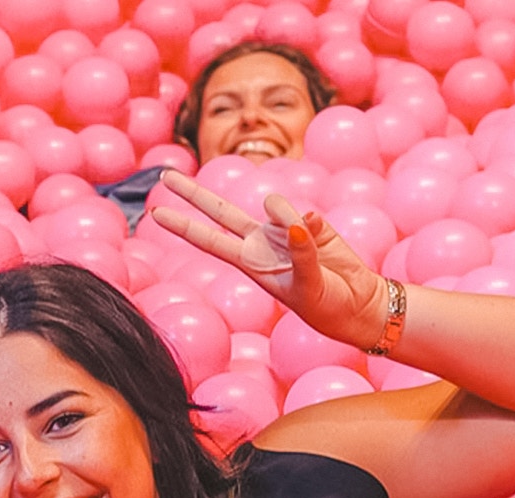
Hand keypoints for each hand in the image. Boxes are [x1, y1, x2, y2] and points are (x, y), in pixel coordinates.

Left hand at [150, 169, 388, 350]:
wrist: (359, 303)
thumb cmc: (327, 306)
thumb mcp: (307, 285)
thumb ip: (300, 251)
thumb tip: (296, 220)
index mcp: (250, 263)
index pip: (210, 241)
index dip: (183, 227)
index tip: (155, 214)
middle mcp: (261, 243)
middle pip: (220, 212)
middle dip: (192, 194)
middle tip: (164, 176)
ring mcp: (285, 231)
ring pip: (275, 205)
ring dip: (286, 215)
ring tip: (308, 242)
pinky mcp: (311, 223)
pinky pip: (308, 214)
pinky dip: (315, 224)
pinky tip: (322, 237)